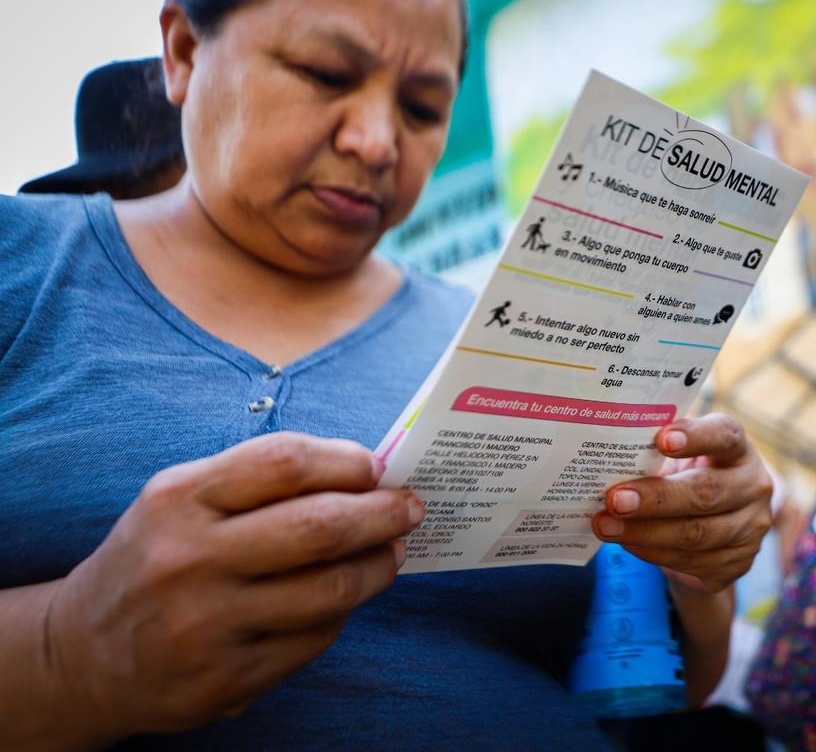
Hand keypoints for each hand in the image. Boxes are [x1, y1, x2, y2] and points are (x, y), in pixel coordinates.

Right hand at [44, 433, 423, 741]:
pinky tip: (344, 599)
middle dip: (382, 514)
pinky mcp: (224, 680)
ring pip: (330, 590)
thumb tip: (364, 471)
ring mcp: (206, 626)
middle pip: (319, 527)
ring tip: (391, 553)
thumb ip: (259, 481)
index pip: (284, 463)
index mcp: (179, 499)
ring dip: (378, 568)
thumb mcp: (182, 501)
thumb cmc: (154, 558)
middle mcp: (188, 560)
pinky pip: (313, 640)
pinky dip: (341, 615)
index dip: (346, 461)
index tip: (376, 467)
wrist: (81, 655)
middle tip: (409, 508)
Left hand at [591, 414, 771, 592]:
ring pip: (696, 534)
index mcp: (738, 448)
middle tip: (615, 499)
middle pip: (706, 492)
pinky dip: (652, 553)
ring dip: (645, 532)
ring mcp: (750, 528)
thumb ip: (654, 452)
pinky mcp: (738, 563)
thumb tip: (607, 459)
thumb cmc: (686, 476)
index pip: (724, 435)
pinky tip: (626, 543)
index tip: (661, 439)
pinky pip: (691, 561)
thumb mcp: (677, 456)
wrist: (711, 524)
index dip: (696, 437)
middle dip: (656, 498)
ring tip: (606, 526)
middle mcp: (753, 485)